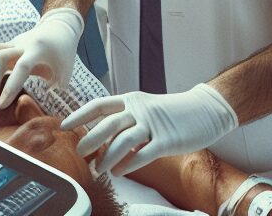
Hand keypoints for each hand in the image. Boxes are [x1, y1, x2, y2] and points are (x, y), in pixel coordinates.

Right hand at [0, 8, 83, 107]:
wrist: (58, 27)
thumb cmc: (63, 53)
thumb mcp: (66, 72)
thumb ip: (57, 92)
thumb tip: (52, 118)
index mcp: (38, 50)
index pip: (22, 67)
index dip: (11, 86)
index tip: (2, 105)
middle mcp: (22, 45)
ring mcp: (11, 44)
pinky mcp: (5, 47)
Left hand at [63, 83, 237, 176]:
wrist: (205, 109)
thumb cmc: (174, 112)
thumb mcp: (147, 110)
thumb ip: (128, 122)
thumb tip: (107, 142)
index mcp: (132, 99)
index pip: (100, 104)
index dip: (81, 114)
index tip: (65, 125)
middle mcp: (139, 109)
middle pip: (108, 124)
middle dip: (90, 140)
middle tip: (79, 153)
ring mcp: (153, 124)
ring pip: (123, 141)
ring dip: (107, 157)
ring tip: (98, 170)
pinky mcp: (166, 140)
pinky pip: (142, 154)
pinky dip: (128, 165)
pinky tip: (119, 172)